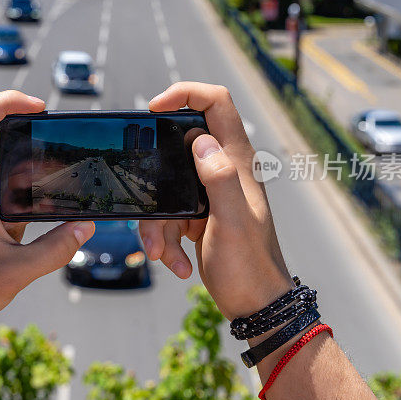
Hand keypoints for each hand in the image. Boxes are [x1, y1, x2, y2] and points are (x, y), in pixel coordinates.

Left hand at [0, 91, 94, 331]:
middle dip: (33, 139)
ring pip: (0, 162)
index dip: (7, 101)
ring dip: (29, 170)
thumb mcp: (17, 272)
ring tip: (59, 189)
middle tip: (64, 153)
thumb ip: (56, 250)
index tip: (38, 106)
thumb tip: (86, 228)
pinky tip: (41, 210)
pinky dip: (20, 188)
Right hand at [139, 82, 292, 319]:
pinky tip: (176, 262)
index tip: (154, 107)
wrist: (255, 305)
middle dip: (155, 175)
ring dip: (157, 222)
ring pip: (165, 188)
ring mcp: (208, 194)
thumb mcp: (232, 221)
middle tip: (146, 199)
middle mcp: (222, 170)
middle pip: (176, 147)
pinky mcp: (196, 215)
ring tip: (163, 252)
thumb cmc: (250, 266)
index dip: (186, 93)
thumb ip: (218, 178)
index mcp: (236, 162)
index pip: (217, 104)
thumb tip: (199, 139)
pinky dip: (164, 239)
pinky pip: (167, 214)